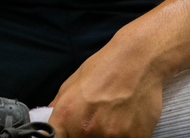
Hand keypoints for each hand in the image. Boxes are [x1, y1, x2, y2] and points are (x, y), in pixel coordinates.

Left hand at [48, 43, 164, 137]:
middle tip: (96, 121)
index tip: (70, 134)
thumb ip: (59, 109)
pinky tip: (128, 121)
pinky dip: (126, 136)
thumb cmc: (103, 67)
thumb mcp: (71, 84)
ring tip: (114, 119)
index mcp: (66, 115)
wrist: (138, 59)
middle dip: (86, 136)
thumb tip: (51, 128)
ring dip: (108, 136)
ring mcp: (111, 136)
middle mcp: (86, 129)